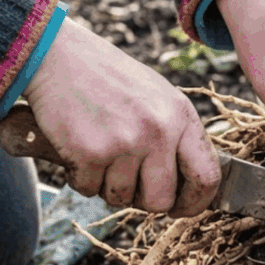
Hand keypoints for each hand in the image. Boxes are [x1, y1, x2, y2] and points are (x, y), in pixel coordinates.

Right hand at [22, 18, 219, 215]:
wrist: (57, 57)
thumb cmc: (108, 78)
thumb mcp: (157, 96)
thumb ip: (176, 135)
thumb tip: (189, 184)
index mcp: (181, 115)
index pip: (207, 176)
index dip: (195, 202)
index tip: (181, 208)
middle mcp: (158, 130)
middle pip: (161, 200)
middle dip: (143, 201)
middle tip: (129, 183)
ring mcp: (125, 143)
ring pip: (121, 199)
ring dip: (107, 186)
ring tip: (100, 153)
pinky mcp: (90, 153)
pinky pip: (89, 190)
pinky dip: (81, 178)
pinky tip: (79, 150)